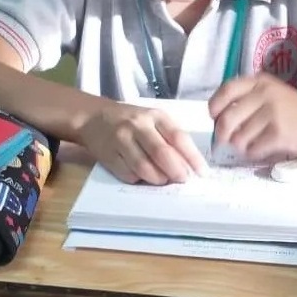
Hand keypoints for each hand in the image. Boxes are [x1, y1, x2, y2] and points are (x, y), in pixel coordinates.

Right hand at [77, 102, 206, 184]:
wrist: (95, 118)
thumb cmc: (133, 121)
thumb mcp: (155, 120)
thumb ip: (172, 138)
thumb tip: (190, 165)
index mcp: (156, 116)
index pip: (178, 137)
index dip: (192, 157)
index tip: (202, 172)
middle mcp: (138, 126)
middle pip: (161, 153)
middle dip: (176, 171)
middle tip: (183, 180)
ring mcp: (121, 140)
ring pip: (144, 167)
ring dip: (158, 179)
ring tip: (164, 180)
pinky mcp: (108, 155)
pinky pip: (128, 174)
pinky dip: (140, 180)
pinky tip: (143, 177)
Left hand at [209, 74, 296, 161]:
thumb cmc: (296, 111)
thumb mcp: (272, 94)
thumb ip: (249, 100)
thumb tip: (218, 120)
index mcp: (260, 82)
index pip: (226, 90)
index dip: (214, 107)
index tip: (215, 118)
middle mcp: (264, 94)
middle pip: (227, 119)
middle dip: (223, 134)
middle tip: (229, 141)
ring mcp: (272, 113)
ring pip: (239, 138)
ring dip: (242, 146)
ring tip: (253, 144)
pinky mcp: (279, 133)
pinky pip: (253, 149)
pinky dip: (255, 153)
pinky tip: (264, 150)